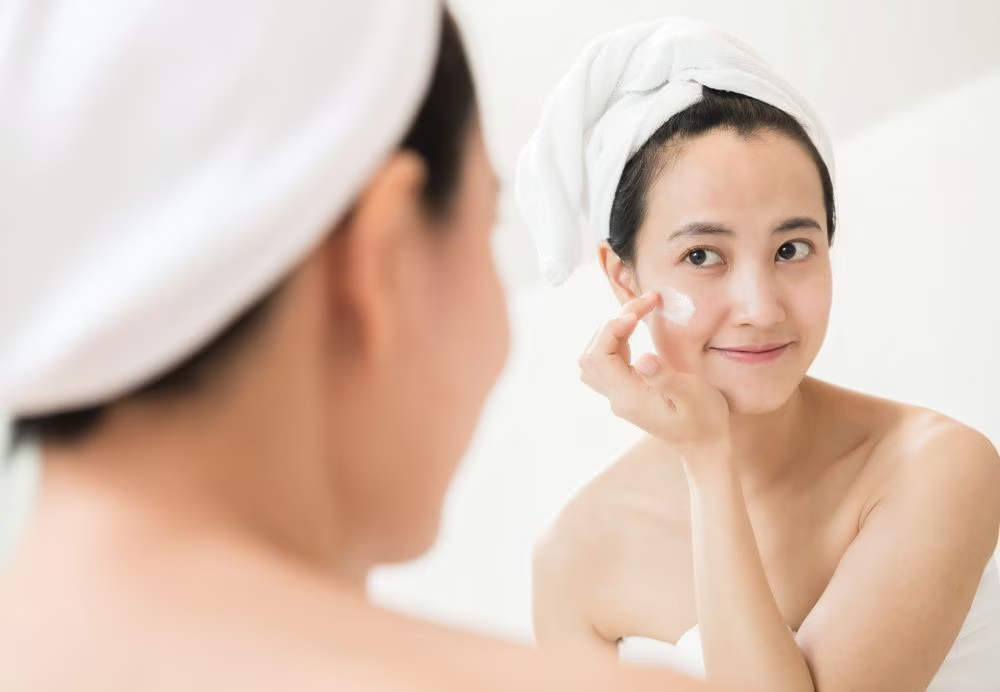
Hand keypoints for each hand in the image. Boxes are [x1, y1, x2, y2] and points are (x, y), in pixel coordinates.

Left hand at [578, 292, 730, 459]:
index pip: (600, 356)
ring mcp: (619, 397)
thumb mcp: (693, 396)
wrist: (705, 446)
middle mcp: (617, 398)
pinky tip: (633, 331)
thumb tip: (642, 359)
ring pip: (593, 359)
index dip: (612, 328)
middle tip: (642, 306)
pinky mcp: (625, 393)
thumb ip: (665, 378)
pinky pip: (605, 363)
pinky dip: (614, 342)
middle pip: (591, 355)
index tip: (638, 312)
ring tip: (637, 316)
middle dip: (612, 324)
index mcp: (629, 397)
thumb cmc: (704, 420)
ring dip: (609, 333)